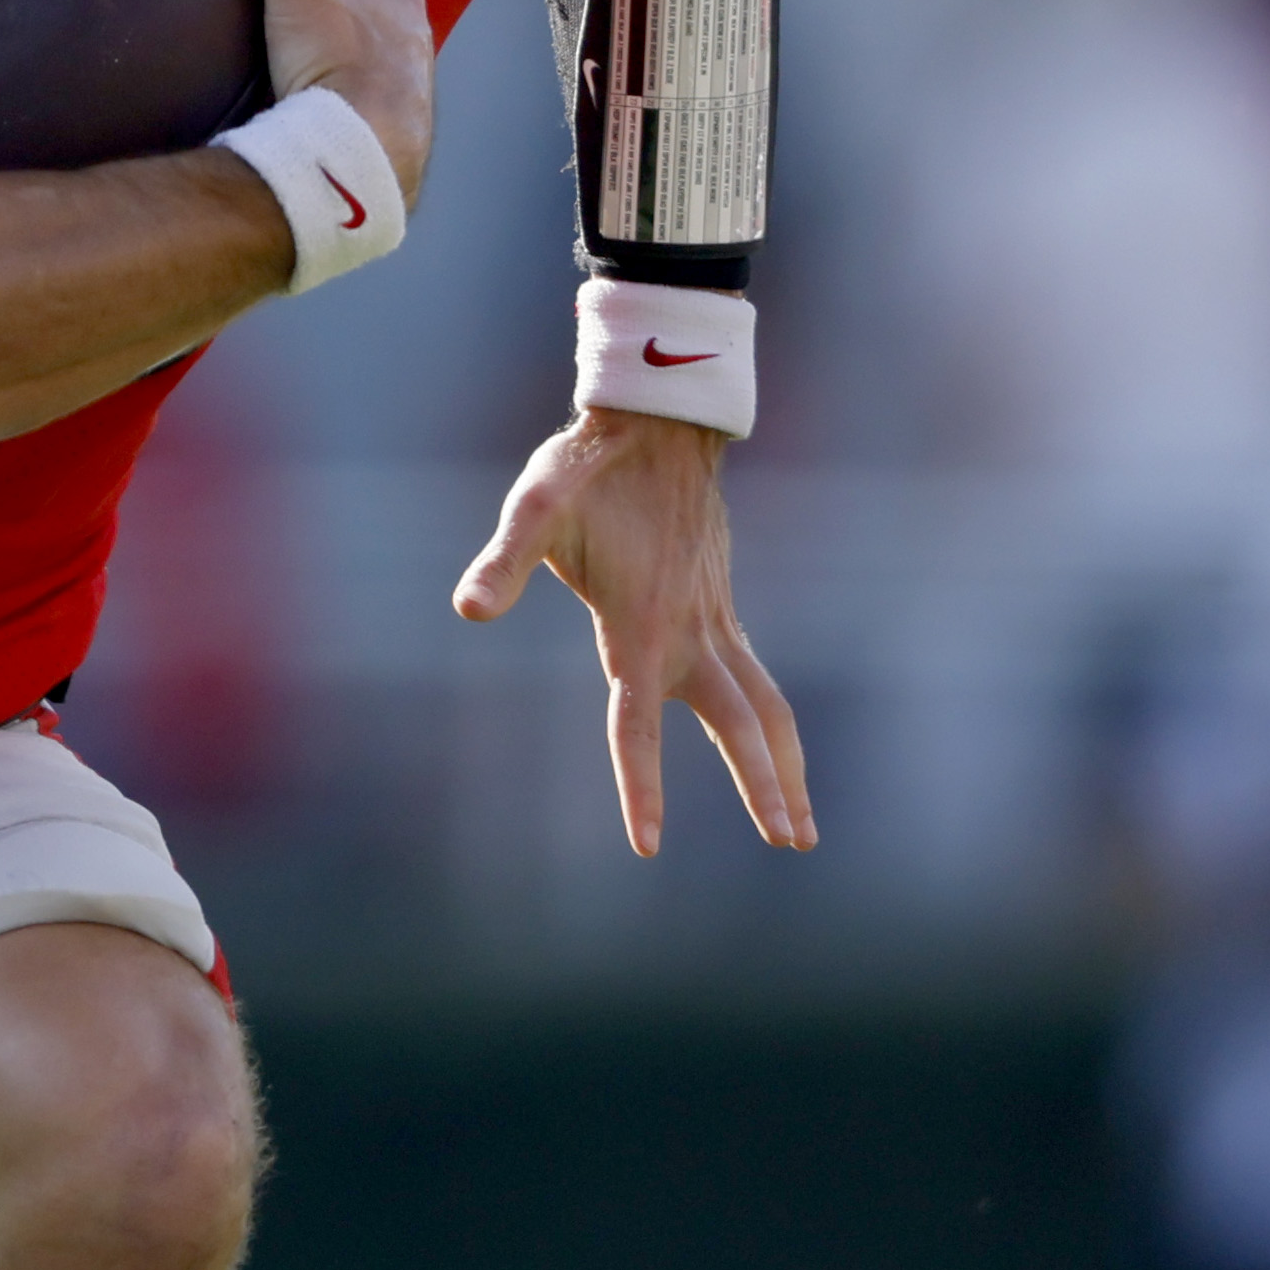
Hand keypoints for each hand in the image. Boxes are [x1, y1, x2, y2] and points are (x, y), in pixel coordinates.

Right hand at [181, 0, 433, 206]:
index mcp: (404, 3)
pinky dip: (325, 86)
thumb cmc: (345, 64)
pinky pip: (346, 100)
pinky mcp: (365, 139)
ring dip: (345, 35)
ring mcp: (393, 99)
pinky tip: (294, 90)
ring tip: (300, 23)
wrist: (352, 168)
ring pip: (372, 52)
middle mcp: (410, 49)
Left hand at [453, 407, 811, 855]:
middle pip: (738, 724)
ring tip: (802, 831)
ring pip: (765, 708)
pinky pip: (759, 680)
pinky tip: (774, 752)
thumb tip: (467, 608)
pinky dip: (776, 727)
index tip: (647, 847)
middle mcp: (689, 632)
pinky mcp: (720, 607)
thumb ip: (503, 562)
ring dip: (788, 767)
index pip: (638, 724)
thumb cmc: (585, 468)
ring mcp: (713, 620)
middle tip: (791, 845)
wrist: (657, 422)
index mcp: (641, 624)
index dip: (641, 786)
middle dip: (765, 787)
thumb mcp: (534, 508)